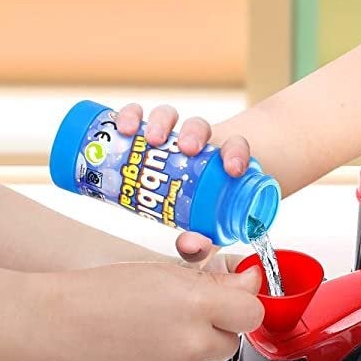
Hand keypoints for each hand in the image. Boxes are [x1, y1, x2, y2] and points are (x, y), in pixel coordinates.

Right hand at [41, 259, 264, 360]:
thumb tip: (247, 286)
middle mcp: (191, 344)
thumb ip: (213, 283)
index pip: (253, 312)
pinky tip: (141, 352)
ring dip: (189, 350)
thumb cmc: (101, 293)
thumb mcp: (163, 272)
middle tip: (181, 315)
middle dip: (214, 328)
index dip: (244, 305)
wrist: (59, 325)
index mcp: (196, 305)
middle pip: (231, 341)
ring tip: (151, 333)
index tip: (237, 300)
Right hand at [113, 102, 257, 263]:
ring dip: (162, 121)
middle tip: (187, 149)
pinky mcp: (141, 131)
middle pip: (200, 126)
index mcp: (219, 162)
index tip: (233, 169)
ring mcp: (168, 135)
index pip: (236, 147)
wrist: (173, 197)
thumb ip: (200, 245)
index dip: (237, 152)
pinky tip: (123, 127)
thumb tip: (190, 246)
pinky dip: (130, 115)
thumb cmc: (197, 213)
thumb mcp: (201, 231)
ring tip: (151, 139)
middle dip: (195, 133)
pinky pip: (137, 115)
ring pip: (169, 115)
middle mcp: (195, 144)